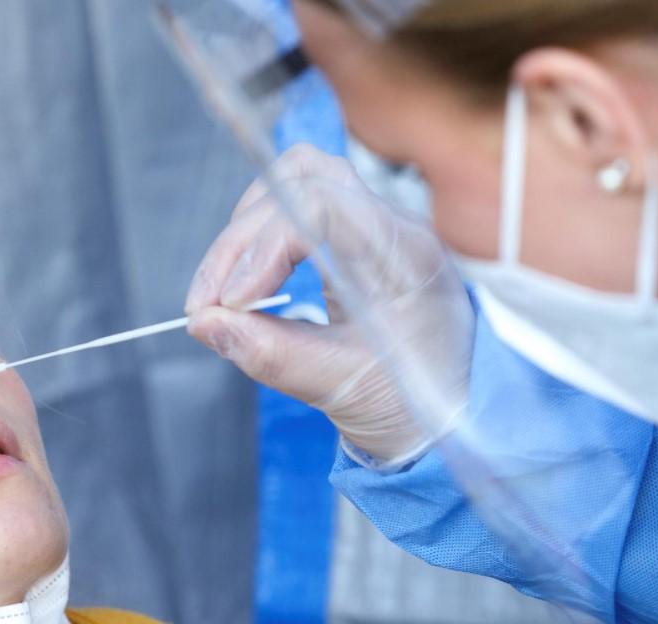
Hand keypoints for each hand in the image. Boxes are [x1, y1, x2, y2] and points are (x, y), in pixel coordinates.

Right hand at [185, 144, 472, 468]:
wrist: (453, 410)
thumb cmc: (417, 401)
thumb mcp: (343, 388)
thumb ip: (274, 355)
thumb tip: (204, 324)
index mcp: (406, 255)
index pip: (324, 205)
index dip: (263, 247)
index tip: (230, 302)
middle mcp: (392, 224)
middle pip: (300, 183)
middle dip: (239, 242)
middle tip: (205, 305)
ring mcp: (372, 223)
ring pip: (295, 179)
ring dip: (245, 230)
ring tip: (221, 291)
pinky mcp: (352, 235)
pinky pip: (296, 203)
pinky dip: (259, 235)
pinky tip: (244, 280)